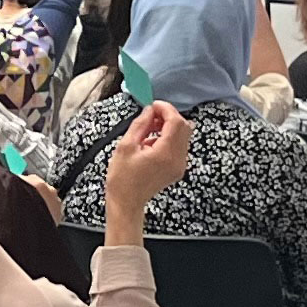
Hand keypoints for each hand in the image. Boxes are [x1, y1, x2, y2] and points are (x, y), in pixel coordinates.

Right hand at [106, 100, 193, 214]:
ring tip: (148, 131)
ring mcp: (180, 165)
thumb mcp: (125, 147)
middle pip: (184, 127)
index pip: (176, 122)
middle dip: (168, 117)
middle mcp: (178, 159)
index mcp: (165, 153)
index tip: (153, 105)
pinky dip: (169, 138)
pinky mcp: (178, 168)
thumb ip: (140, 125)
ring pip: (183, 135)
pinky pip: (179, 146)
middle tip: (151, 117)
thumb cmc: (122, 178)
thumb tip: (149, 110)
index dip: (166, 109)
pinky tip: (152, 143)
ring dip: (169, 127)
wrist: (127, 201)